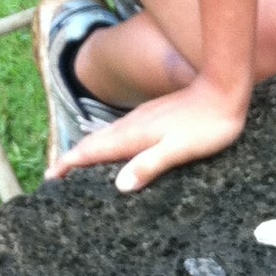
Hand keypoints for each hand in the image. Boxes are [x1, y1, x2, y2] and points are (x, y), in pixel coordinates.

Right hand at [46, 73, 248, 192]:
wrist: (225, 89)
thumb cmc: (207, 124)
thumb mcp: (179, 150)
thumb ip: (150, 165)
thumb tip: (120, 186)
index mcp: (133, 135)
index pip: (91, 151)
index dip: (68, 164)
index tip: (50, 176)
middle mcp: (131, 125)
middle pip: (93, 143)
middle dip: (72, 159)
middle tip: (56, 176)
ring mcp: (142, 119)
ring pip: (106, 136)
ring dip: (88, 151)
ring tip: (78, 166)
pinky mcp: (153, 117)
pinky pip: (120, 133)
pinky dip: (108, 144)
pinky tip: (115, 152)